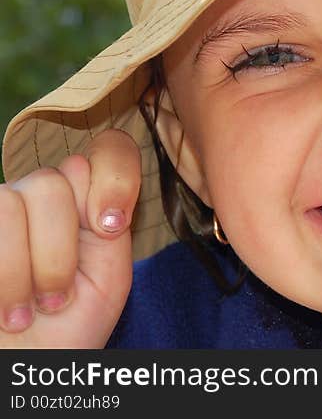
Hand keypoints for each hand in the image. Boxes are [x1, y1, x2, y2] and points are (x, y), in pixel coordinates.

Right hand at [0, 129, 140, 347]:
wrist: (26, 367)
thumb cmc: (69, 325)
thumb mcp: (110, 275)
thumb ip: (111, 221)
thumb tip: (86, 170)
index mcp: (84, 200)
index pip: (109, 149)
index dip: (115, 177)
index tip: (110, 227)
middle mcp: (37, 195)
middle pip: (52, 179)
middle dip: (58, 250)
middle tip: (57, 297)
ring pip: (11, 201)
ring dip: (24, 270)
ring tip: (25, 311)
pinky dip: (3, 277)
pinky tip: (4, 310)